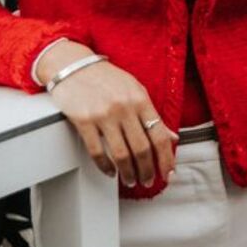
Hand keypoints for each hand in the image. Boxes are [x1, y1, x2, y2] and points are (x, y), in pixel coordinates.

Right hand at [37, 40, 174, 186]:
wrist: (75, 67)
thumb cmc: (107, 79)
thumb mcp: (136, 91)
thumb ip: (153, 115)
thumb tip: (171, 136)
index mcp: (141, 100)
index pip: (160, 135)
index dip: (166, 158)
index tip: (168, 172)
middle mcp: (125, 108)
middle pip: (141, 148)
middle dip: (147, 170)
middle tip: (148, 180)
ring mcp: (104, 115)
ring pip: (120, 153)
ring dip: (128, 172)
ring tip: (130, 180)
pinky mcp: (84, 121)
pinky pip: (96, 151)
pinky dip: (105, 166)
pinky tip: (110, 171)